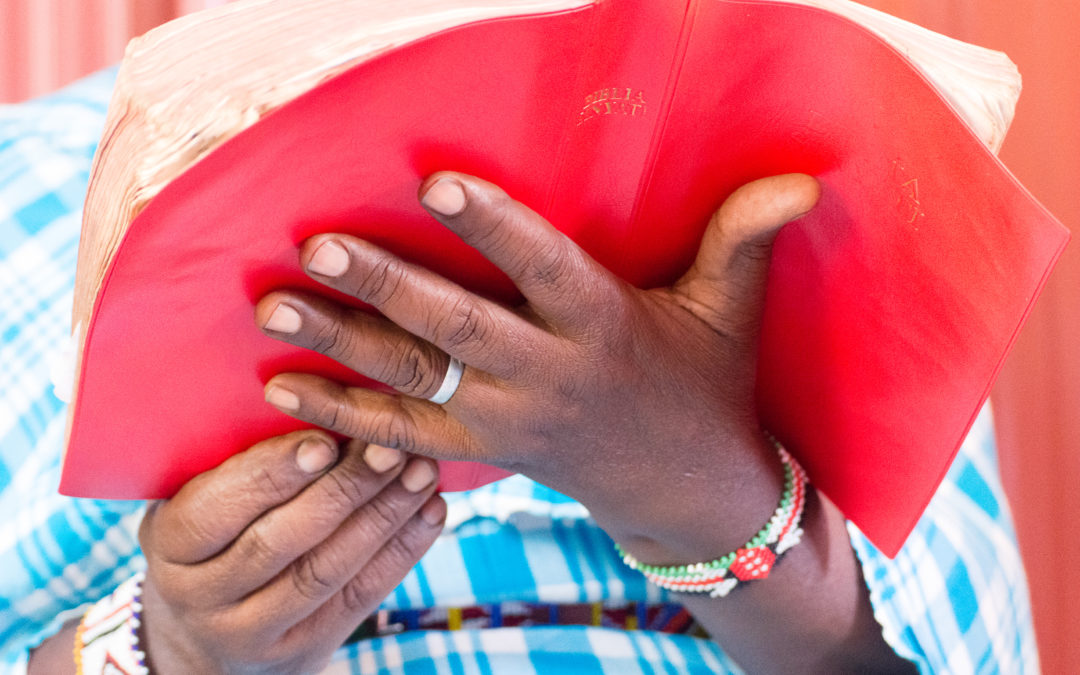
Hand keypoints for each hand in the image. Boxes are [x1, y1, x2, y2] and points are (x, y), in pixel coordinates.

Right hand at [137, 431, 443, 673]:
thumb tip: (317, 395)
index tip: (325, 436)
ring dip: (383, 516)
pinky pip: (360, 597)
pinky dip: (402, 551)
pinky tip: (431, 511)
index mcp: (170, 543)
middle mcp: (202, 595)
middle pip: (282, 541)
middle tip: (391, 445)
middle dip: (344, 488)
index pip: (218, 508)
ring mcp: (251, 632)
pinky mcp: (302, 651)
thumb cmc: (211, 537)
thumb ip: (240, 462)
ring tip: (422, 470)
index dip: (273, 473)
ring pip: (326, 571)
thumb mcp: (198, 499)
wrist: (203, 638)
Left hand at [253, 174, 911, 672]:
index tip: (436, 184)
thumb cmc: (706, 386)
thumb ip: (746, 239)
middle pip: (460, 328)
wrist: (687, 493)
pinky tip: (284, 391)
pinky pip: (405, 437)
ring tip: (272, 310)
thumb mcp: (731, 313)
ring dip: (342, 346)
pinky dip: (344, 417)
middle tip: (319, 243)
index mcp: (604, 327)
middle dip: (388, 286)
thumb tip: (805, 179)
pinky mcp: (484, 451)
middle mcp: (550, 375)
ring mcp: (510, 420)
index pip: (544, 270)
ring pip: (418, 381)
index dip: (495, 226)